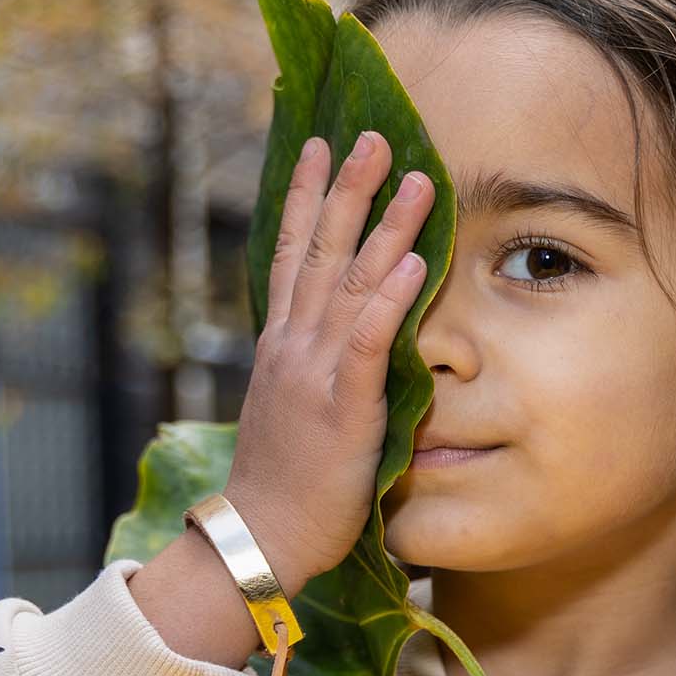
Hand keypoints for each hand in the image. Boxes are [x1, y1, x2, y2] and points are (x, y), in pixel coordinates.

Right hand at [225, 130, 433, 593]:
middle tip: (375, 135)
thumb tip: (337, 348)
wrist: (259, 540)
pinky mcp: (343, 410)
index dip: (307, 198)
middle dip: (349, 189)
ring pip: (350, 284)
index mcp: (281, 347)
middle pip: (320, 251)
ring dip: (385, 228)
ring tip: (416, 179)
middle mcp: (293, 348)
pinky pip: (368, 344)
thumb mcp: (293, 415)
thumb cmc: (282, 490)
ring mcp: (316, 375)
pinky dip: (389, 301)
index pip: (291, 255)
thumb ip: (313, 374)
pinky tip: (412, 263)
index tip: (321, 148)